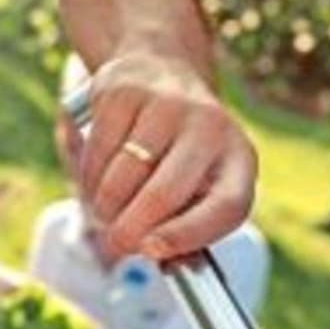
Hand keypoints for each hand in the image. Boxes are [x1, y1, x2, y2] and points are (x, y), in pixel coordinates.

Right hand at [69, 50, 257, 260]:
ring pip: (124, 177)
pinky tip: (97, 180)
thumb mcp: (197, 183)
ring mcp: (168, 104)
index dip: (189, 235)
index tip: (152, 249)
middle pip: (165, 193)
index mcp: (239, 159)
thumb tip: (159, 256)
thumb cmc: (180, 150)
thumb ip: (185, 226)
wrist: (158, 72)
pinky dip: (90, 177)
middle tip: (117, 243)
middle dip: (131, 229)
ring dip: (106, 206)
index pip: (228, 205)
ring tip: (107, 211)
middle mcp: (211, 126)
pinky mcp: (126, 91)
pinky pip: (98, 152)